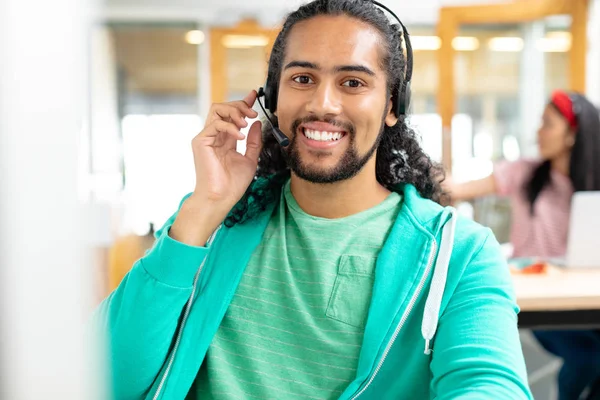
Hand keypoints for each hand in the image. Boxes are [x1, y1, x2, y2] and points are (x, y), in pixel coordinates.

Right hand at [170, 91, 262, 245]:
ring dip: (234, 111)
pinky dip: (230, 127)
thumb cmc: (232, 184)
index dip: (243, 102)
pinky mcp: (201, 141)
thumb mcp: (250, 159)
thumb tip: (256, 123)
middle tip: (253, 113)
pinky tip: (240, 137)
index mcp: (225, 140)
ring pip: (217, 109)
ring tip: (246, 122)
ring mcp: (206, 137)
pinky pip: (215, 124)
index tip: (255, 95)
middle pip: (223, 107)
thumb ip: (254, 141)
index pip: (232, 115)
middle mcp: (214, 136)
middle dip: (240, 105)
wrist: (220, 198)